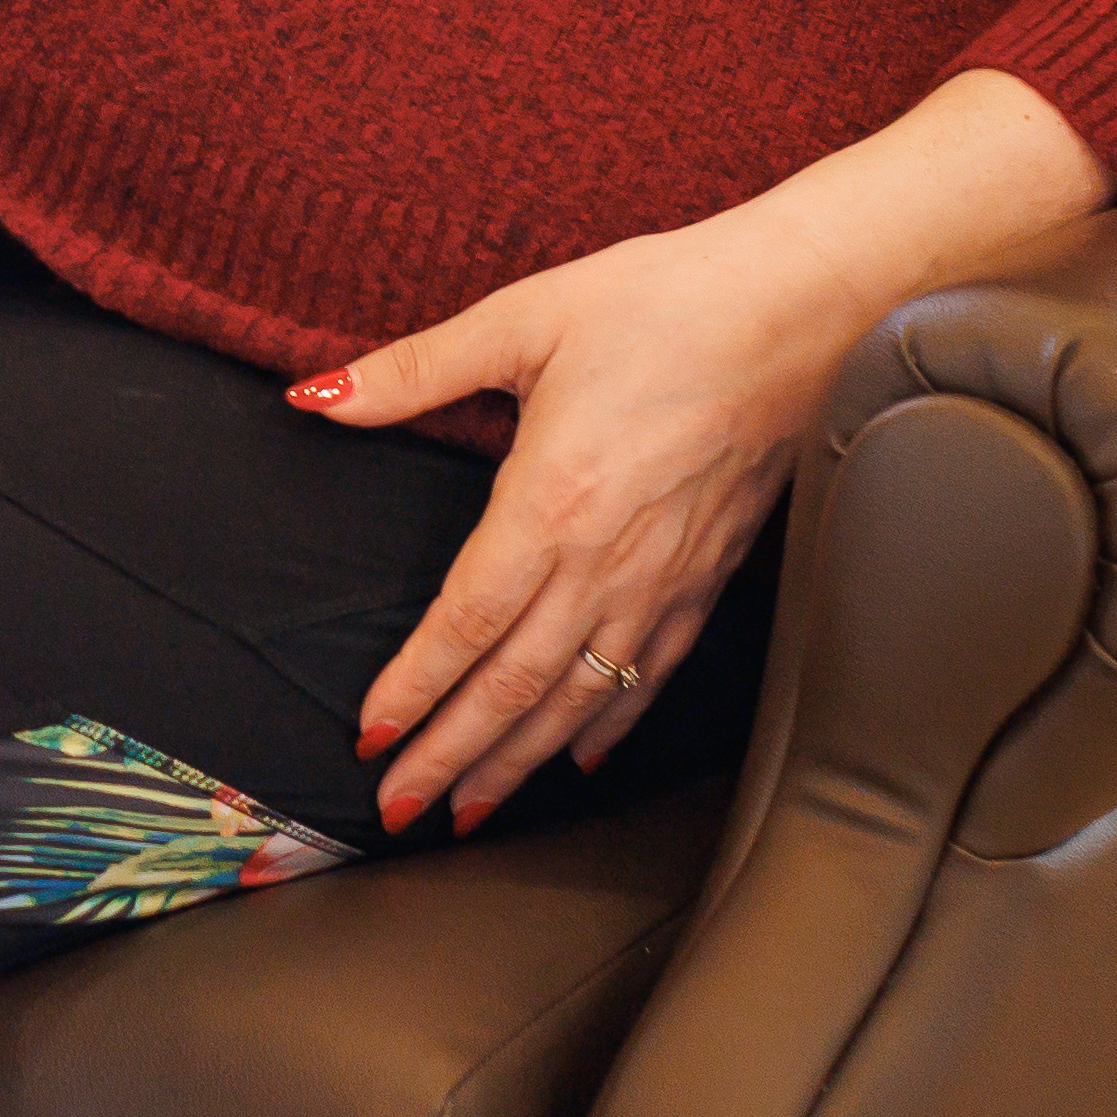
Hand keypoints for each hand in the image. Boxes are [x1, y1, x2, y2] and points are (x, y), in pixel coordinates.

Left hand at [297, 203, 886, 835]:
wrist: (798, 311)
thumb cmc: (663, 305)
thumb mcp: (520, 320)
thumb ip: (413, 370)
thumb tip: (318, 392)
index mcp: (551, 502)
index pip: (466, 625)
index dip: (415, 688)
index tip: (371, 736)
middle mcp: (608, 562)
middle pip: (515, 686)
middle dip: (450, 756)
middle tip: (397, 808)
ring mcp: (664, 579)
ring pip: (579, 700)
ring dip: (518, 761)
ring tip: (470, 811)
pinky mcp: (708, 577)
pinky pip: (649, 676)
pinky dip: (607, 727)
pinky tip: (577, 757)